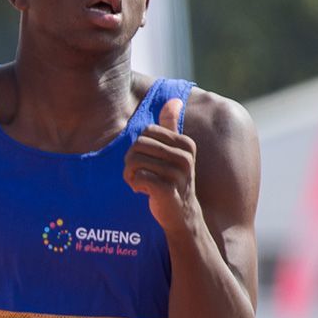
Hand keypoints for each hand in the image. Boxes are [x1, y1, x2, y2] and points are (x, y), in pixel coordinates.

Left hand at [124, 97, 197, 232]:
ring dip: (130, 174)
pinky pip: (137, 177)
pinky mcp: (167, 190)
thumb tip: (173, 100)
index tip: (146, 162)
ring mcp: (177, 174)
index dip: (139, 147)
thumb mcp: (175, 153)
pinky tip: (142, 192)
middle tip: (137, 174)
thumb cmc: (173, 182)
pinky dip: (134, 184)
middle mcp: (185, 157)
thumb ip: (172, 127)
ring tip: (140, 183)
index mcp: (186, 144)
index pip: (146, 132)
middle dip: (130, 161)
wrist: (182, 217)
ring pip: (134, 161)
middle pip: (137, 145)